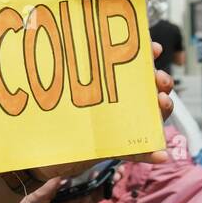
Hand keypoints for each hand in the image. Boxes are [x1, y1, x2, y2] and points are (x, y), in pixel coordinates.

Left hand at [29, 41, 173, 181]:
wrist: (39, 155)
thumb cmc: (45, 121)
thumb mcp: (53, 98)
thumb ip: (59, 80)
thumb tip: (55, 46)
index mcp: (104, 87)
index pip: (129, 68)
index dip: (145, 57)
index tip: (153, 49)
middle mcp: (116, 104)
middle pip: (147, 90)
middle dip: (160, 82)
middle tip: (159, 79)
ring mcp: (118, 126)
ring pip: (148, 117)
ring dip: (160, 111)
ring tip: (162, 104)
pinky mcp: (116, 149)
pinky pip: (137, 151)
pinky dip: (149, 153)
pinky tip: (160, 154)